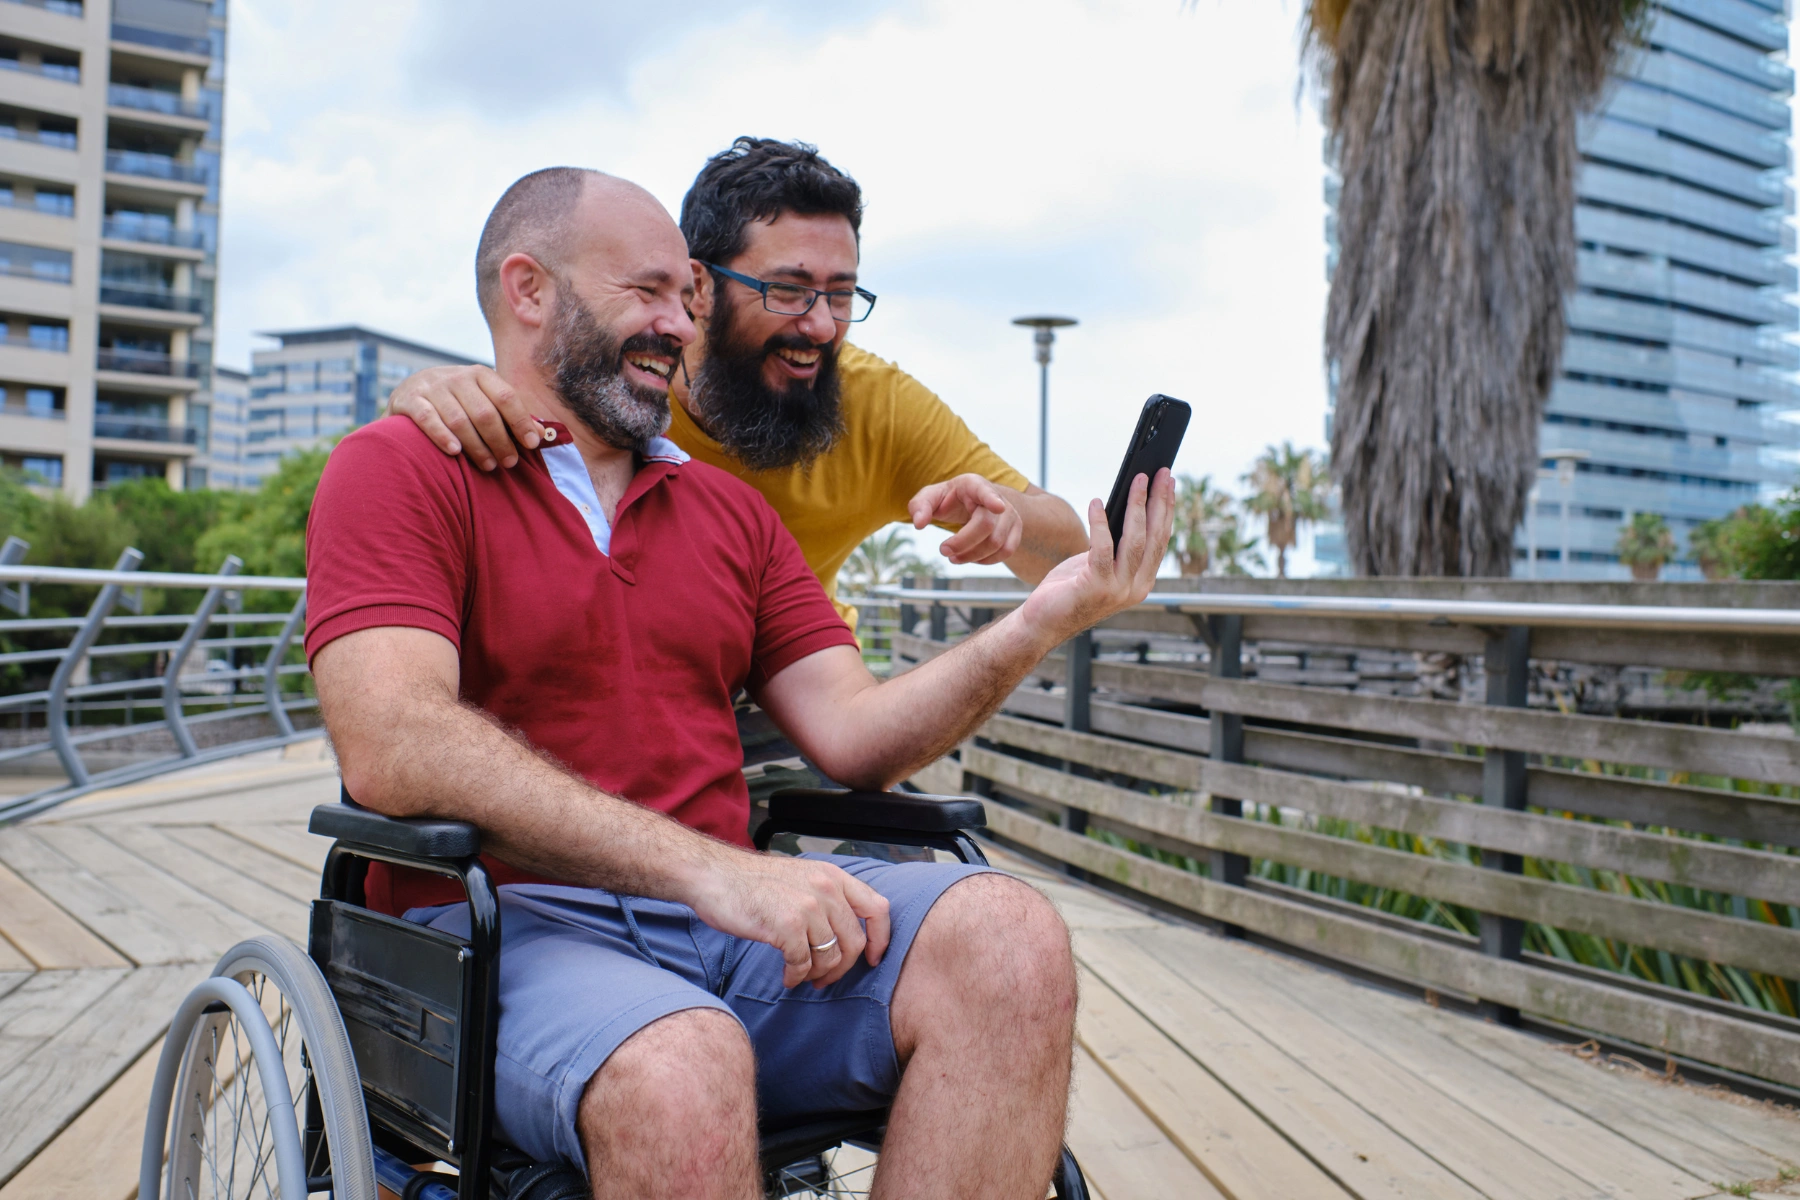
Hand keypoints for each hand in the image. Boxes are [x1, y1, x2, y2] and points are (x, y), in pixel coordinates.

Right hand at [388, 364, 546, 470]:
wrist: (410, 390)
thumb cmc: (458, 402)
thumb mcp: (483, 400)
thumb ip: (509, 415)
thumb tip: (541, 436)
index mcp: (480, 374)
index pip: (506, 396)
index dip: (521, 421)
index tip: (532, 444)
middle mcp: (456, 377)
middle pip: (484, 412)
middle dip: (500, 441)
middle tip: (509, 462)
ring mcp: (431, 387)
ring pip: (459, 419)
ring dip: (476, 446)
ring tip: (488, 465)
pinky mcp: (409, 399)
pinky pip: (427, 418)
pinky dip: (442, 435)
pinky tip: (455, 452)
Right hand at [685, 851, 891, 988]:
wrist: (715, 876)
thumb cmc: (754, 882)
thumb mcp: (802, 878)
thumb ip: (827, 897)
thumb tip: (847, 934)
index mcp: (834, 876)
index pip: (878, 909)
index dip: (880, 939)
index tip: (871, 958)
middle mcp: (826, 888)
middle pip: (854, 942)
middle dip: (842, 968)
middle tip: (824, 979)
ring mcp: (807, 906)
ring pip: (831, 957)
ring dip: (817, 974)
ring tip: (801, 975)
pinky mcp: (787, 925)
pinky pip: (803, 964)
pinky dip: (795, 977)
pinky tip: (786, 976)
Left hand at [908, 474, 1023, 565]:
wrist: (972, 503)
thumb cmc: (948, 500)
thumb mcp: (931, 497)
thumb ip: (920, 506)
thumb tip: (919, 523)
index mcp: (974, 485)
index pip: (985, 491)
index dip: (992, 499)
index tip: (998, 507)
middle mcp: (997, 498)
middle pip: (985, 526)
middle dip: (962, 543)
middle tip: (943, 550)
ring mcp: (1010, 514)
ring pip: (996, 543)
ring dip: (972, 556)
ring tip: (953, 557)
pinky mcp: (1015, 531)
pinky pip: (1006, 551)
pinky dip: (987, 560)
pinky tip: (971, 558)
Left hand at [1015, 468, 1174, 645]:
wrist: (1043, 623)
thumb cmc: (1069, 589)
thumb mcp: (1099, 565)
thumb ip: (1116, 545)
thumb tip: (1126, 506)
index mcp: (1143, 582)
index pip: (1161, 539)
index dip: (1167, 509)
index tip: (1169, 482)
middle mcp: (1137, 587)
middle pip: (1154, 536)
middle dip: (1159, 501)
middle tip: (1161, 473)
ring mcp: (1118, 590)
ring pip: (1135, 540)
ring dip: (1137, 506)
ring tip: (1136, 480)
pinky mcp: (1096, 587)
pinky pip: (1102, 548)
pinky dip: (1100, 523)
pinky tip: (1096, 503)